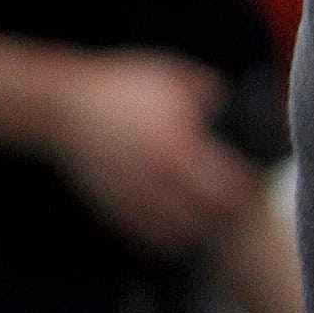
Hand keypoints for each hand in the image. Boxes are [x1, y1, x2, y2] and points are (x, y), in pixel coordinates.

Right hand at [45, 50, 257, 254]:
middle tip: (235, 210)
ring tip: (208, 222)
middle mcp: (155, 176)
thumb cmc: (118, 89)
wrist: (61, 106)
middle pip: (205, 214)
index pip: (225, 184)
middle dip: (224, 214)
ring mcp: (132, 194)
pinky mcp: (111, 205)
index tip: (253, 187)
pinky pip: (145, 234)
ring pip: (176, 230)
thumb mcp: (166, 76)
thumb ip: (205, 88)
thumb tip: (230, 99)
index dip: (245, 191)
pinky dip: (164, 236)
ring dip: (197, 229)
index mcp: (176, 146)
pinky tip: (175, 229)